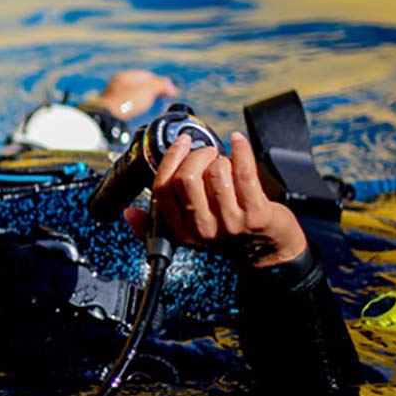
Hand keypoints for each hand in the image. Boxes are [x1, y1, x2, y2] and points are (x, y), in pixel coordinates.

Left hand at [90, 70, 178, 119]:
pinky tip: (138, 112)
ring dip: (144, 100)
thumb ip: (161, 85)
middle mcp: (118, 83)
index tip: (169, 91)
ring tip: (151, 106)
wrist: (106, 118)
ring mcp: (113, 95)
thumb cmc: (125, 102)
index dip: (161, 83)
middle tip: (162, 98)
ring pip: (134, 95)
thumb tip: (171, 86)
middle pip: (140, 85)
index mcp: (126, 75)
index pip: (148, 76)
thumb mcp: (149, 90)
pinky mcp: (112, 108)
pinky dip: (135, 107)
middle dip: (152, 91)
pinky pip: (127, 105)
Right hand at [123, 131, 307, 266]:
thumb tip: (129, 214)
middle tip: (208, 153)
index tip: (181, 143)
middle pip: (187, 177)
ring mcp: (230, 222)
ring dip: (222, 158)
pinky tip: (239, 143)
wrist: (267, 253)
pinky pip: (245, 171)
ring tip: (226, 162)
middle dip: (198, 155)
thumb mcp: (187, 234)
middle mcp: (202, 227)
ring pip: (216, 172)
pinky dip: (241, 150)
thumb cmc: (227, 236)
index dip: (171, 159)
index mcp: (180, 229)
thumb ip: (155, 225)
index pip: (163, 188)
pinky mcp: (256, 213)